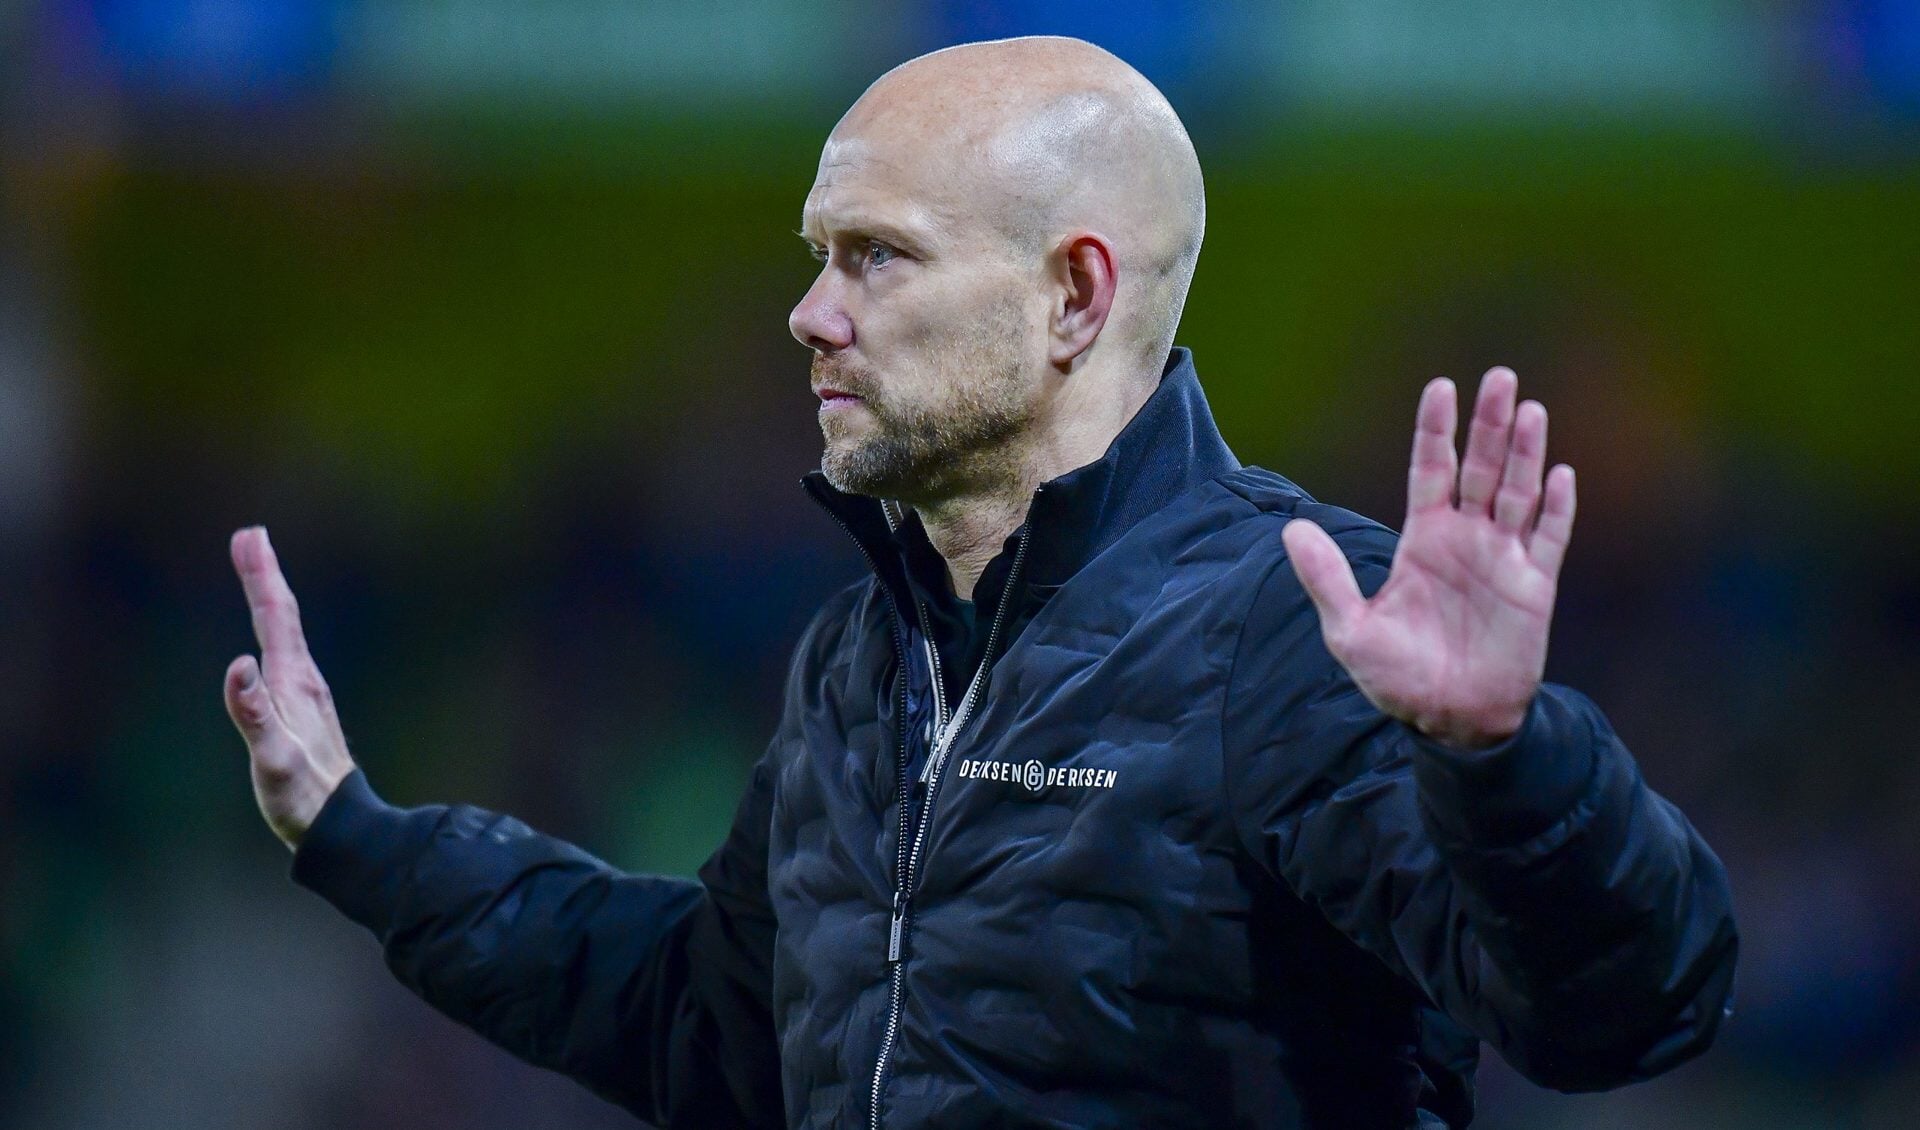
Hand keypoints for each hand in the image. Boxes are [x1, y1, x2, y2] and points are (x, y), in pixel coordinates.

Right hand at [223, 527, 355, 848]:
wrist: (338, 824)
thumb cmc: (302, 794)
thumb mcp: (272, 757)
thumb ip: (253, 712)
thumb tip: (237, 664)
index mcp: (294, 682)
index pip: (276, 617)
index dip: (262, 577)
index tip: (250, 537)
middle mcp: (303, 679)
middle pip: (283, 616)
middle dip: (264, 575)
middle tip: (250, 536)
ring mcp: (304, 693)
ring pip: (286, 633)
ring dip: (269, 597)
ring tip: (258, 569)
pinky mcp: (300, 710)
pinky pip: (283, 657)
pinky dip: (271, 632)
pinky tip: (265, 638)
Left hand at [1281, 367, 1574, 749]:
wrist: (1450, 722)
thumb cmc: (1398, 678)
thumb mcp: (1350, 630)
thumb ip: (1326, 578)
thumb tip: (1292, 528)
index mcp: (1423, 540)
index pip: (1431, 470)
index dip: (1436, 429)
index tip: (1441, 386)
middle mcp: (1466, 539)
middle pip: (1480, 467)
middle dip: (1489, 423)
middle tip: (1500, 375)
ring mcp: (1503, 559)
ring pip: (1517, 491)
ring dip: (1525, 451)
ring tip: (1529, 408)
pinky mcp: (1535, 587)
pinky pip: (1549, 538)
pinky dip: (1557, 507)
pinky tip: (1560, 473)